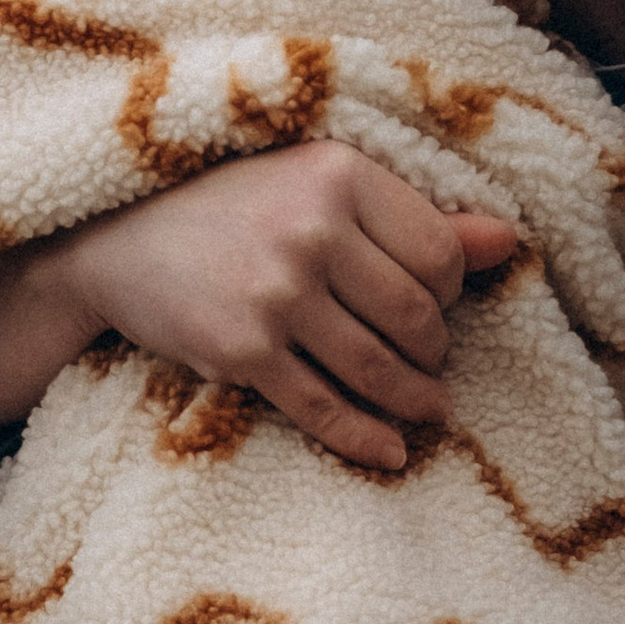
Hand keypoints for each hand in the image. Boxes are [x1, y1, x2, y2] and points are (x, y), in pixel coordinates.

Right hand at [0, 145, 516, 470]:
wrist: (115, 241)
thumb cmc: (231, 206)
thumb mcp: (316, 184)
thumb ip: (413, 212)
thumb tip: (509, 242)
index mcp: (337, 172)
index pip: (439, 251)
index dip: (451, 290)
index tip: (434, 304)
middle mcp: (311, 228)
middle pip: (418, 314)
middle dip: (434, 351)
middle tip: (430, 362)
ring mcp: (276, 293)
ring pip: (379, 367)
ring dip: (414, 399)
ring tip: (429, 409)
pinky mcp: (243, 350)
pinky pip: (324, 408)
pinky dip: (366, 438)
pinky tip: (391, 451)